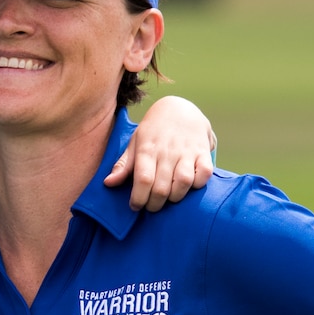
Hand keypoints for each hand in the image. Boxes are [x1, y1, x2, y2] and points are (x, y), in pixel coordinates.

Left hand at [106, 95, 215, 210]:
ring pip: (184, 182)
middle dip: (154, 204)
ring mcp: (187, 151)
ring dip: (176, 196)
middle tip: (151, 206)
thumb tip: (108, 183)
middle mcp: (167, 151)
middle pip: (161, 187)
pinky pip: (205, 173)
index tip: (135, 206)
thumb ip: (124, 165)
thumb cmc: (153, 131)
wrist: (180, 108)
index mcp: (147, 149)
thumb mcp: (135, 142)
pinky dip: (198, 183)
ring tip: (169, 198)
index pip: (143, 179)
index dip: (139, 198)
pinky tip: (190, 185)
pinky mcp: (203, 152)